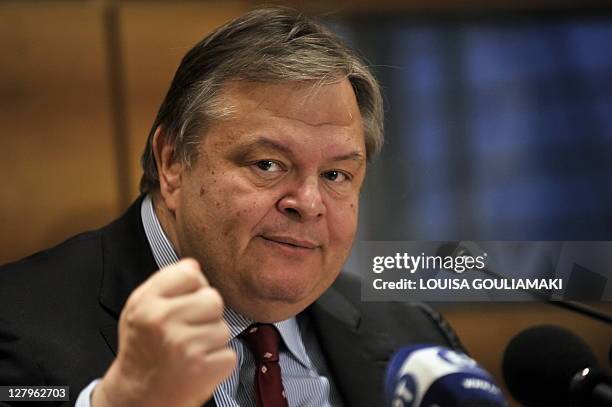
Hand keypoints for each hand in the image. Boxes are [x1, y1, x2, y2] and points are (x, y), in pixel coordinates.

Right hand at [92, 258, 235, 406]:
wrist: (137, 398)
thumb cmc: (143, 350)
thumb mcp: (140, 309)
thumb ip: (166, 283)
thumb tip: (194, 265)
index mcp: (146, 302)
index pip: (190, 272)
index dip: (194, 287)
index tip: (185, 302)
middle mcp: (162, 321)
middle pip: (213, 298)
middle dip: (207, 314)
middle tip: (189, 330)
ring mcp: (184, 346)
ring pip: (224, 327)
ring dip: (212, 340)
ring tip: (191, 350)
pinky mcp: (203, 369)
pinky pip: (229, 353)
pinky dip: (218, 362)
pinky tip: (198, 366)